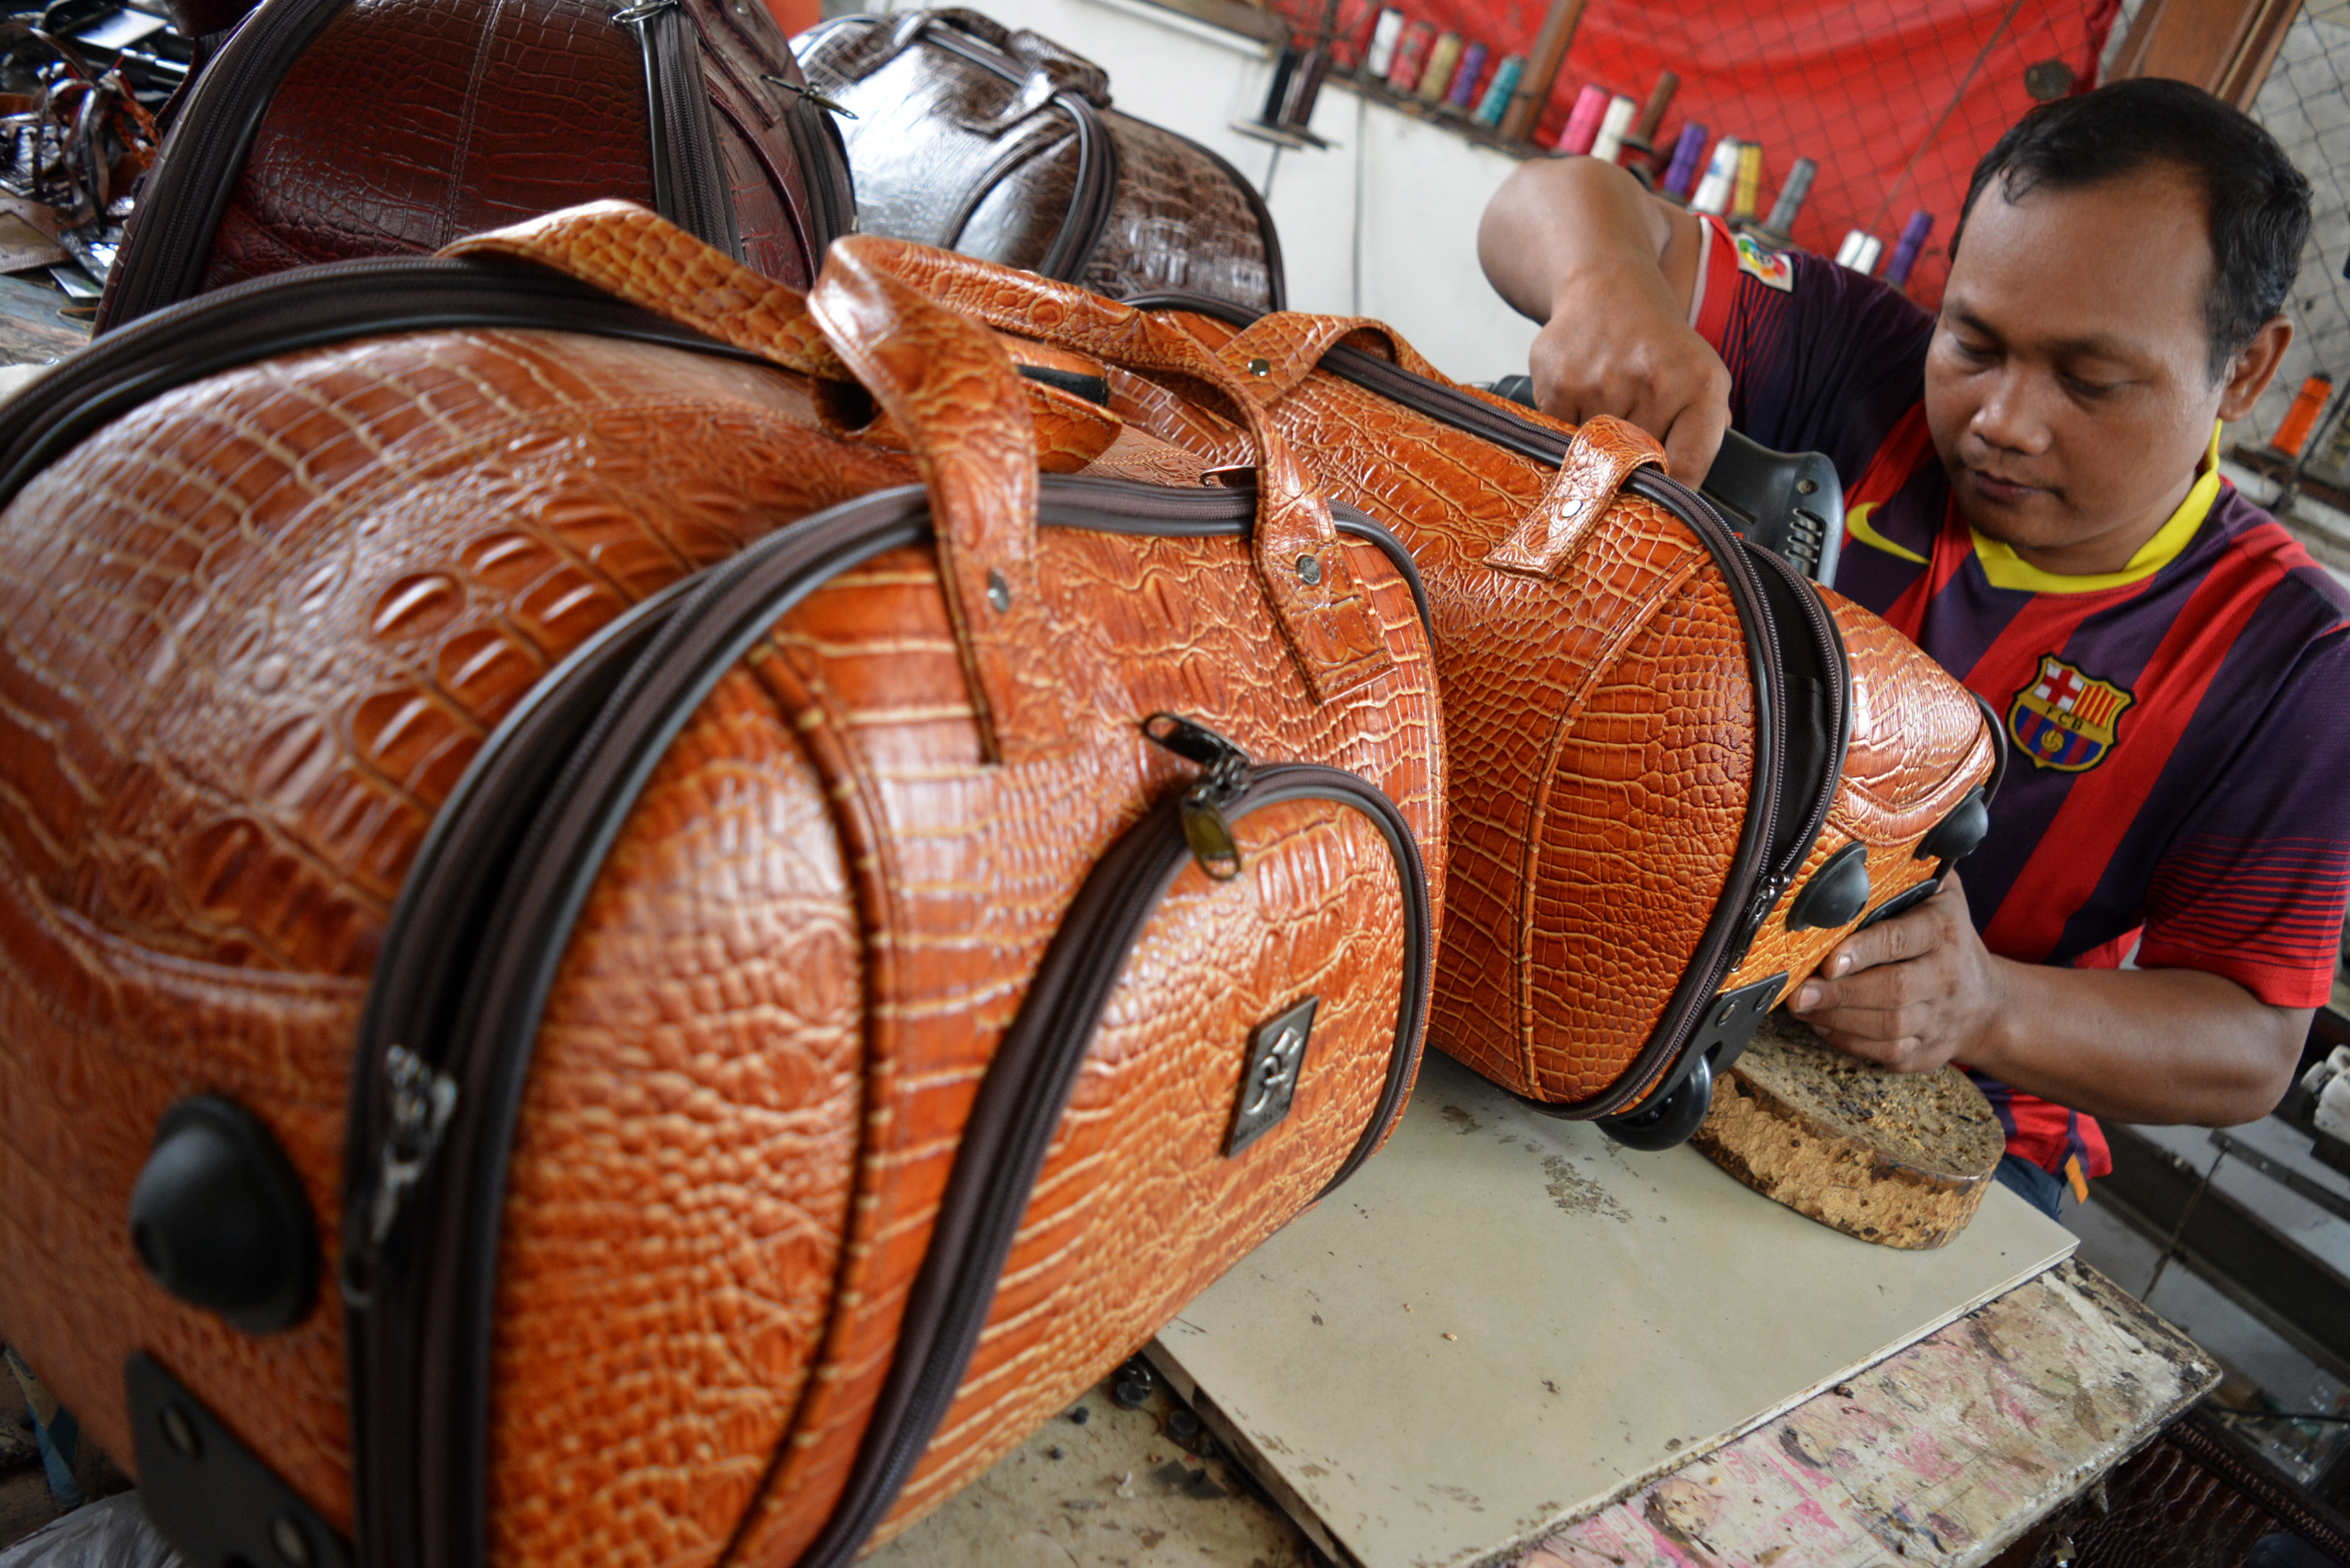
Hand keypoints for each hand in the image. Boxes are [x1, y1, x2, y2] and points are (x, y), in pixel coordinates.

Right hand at [1528, 263, 1731, 481]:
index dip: (1669, 496)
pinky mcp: (1559, 382)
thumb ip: (1701, 435)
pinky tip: (1577, 400)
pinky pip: (1559, 437)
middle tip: (1623, 452)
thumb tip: (1684, 498)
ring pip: (1593, 455)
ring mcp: (1603, 381)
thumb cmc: (1657, 345)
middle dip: (1628, 470)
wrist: (1607, 286)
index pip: (1686, 470)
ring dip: (1593, 448)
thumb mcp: (1701, 378)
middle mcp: (1654, 381)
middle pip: (1634, 469)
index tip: (1656, 501)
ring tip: (1602, 412)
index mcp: (1700, 384)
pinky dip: (1564, 430)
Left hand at [1787, 875, 2007, 1073]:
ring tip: (1801, 1006)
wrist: (1989, 1002)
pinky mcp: (1928, 1052)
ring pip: (1887, 1028)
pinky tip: (1822, 1024)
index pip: (1901, 941)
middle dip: (1839, 994)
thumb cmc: (1947, 936)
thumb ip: (1911, 871)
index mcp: (1944, 931)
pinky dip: (1849, 1042)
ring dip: (1837, 1019)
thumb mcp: (1942, 894)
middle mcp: (1946, 977)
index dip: (1864, 952)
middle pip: (1892, 991)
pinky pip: (1886, 1053)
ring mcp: (1940, 1019)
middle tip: (1798, 992)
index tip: (1829, 962)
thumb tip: (1862, 842)